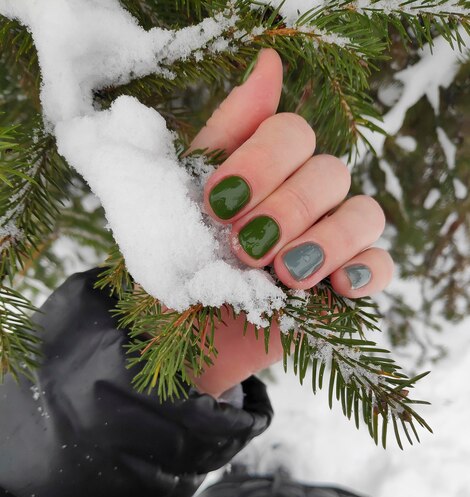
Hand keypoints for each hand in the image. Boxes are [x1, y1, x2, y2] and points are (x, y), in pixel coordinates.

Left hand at [188, 49, 393, 397]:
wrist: (180, 336)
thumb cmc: (178, 262)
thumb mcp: (181, 194)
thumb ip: (224, 134)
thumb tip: (270, 60)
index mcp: (264, 168)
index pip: (291, 132)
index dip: (259, 162)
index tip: (216, 203)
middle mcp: (302, 195)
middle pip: (329, 171)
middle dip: (284, 209)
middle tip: (243, 247)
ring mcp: (327, 239)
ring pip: (363, 213)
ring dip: (324, 240)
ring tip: (284, 274)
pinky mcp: (343, 285)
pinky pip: (381, 265)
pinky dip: (365, 271)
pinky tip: (335, 287)